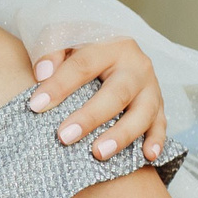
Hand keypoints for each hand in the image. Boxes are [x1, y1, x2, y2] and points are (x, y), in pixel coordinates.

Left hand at [27, 37, 167, 164]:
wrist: (113, 52)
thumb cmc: (82, 50)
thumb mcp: (65, 41)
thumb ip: (52, 52)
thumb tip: (42, 72)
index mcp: (111, 46)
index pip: (83, 65)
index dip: (59, 85)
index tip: (35, 105)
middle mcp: (136, 66)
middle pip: (117, 92)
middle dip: (90, 116)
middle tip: (64, 136)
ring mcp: (151, 87)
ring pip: (143, 112)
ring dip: (122, 134)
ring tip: (98, 153)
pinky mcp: (159, 106)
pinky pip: (161, 124)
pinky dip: (156, 140)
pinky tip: (147, 156)